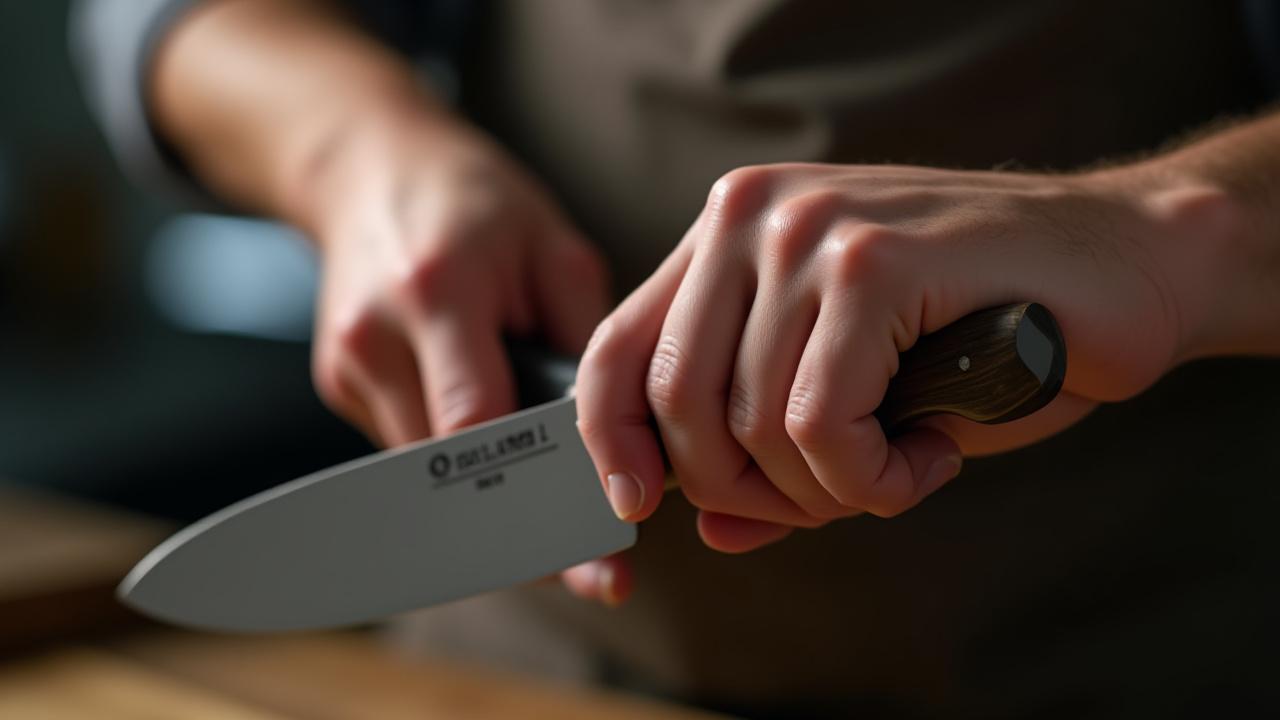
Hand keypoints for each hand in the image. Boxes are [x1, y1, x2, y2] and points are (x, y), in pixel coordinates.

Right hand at [300, 111, 629, 603]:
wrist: (367, 165)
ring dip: (492, 506)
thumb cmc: (474, 200)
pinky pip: (409, 453)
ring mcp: (347, 368)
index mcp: (437, 292)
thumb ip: (584, 340)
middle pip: (450, 474)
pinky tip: (505, 473)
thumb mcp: (550, 245)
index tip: (595, 553)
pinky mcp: (338, 386)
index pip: (481, 426)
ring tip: (563, 525)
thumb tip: (622, 432)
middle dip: (524, 530)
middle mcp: (377, 338)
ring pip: (427, 478)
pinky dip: (459, 473)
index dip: (539, 500)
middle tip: (595, 573)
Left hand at [576, 162, 1229, 551]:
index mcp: (730, 234)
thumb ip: (771, 456)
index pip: (617, 347)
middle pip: (676, 401)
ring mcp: (808, 229)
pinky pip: (820, 425)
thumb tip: (705, 528)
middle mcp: (752, 215)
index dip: (610, 441)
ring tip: (903, 460)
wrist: (1127, 270)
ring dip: (831, 489)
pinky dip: (873, 477)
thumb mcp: (855, 398)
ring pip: (754, 425)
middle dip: (745, 486)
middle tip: (834, 493)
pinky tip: (929, 454)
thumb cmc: (985, 336)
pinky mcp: (871, 262)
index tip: (635, 507)